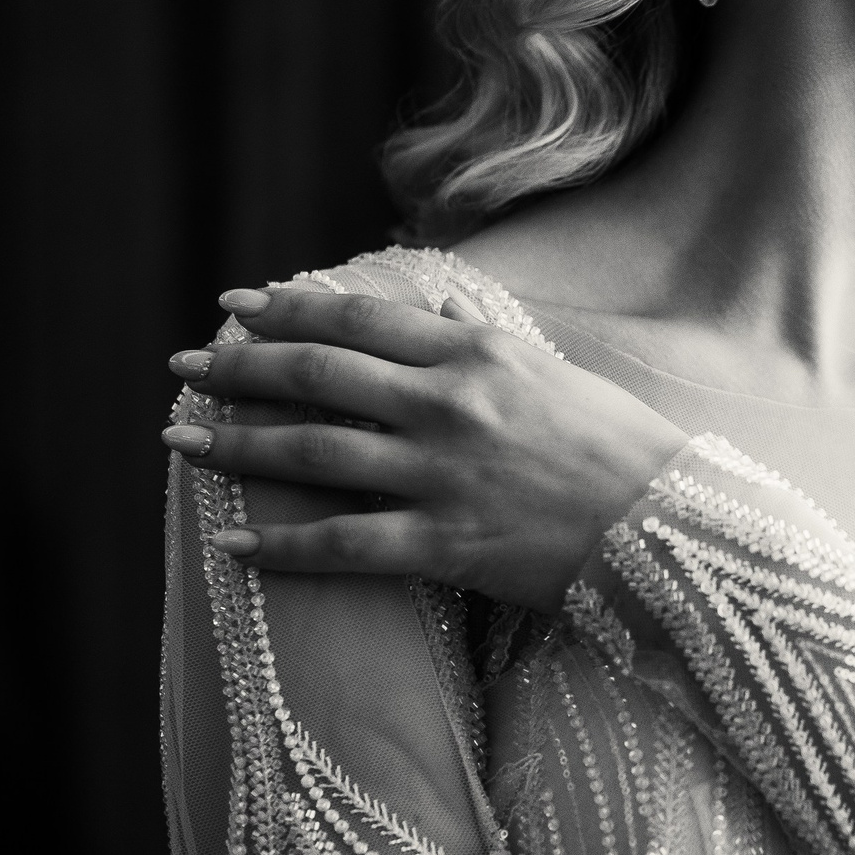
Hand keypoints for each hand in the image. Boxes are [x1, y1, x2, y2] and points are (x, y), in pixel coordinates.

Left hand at [161, 284, 685, 611]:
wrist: (671, 528)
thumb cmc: (620, 447)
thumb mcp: (554, 373)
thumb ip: (484, 342)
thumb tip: (440, 310)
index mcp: (474, 355)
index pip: (359, 319)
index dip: (288, 310)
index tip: (237, 308)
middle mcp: (448, 406)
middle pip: (317, 376)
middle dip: (240, 370)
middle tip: (186, 368)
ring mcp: (442, 476)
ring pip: (314, 454)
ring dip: (238, 447)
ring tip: (183, 444)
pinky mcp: (445, 544)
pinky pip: (345, 545)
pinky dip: (284, 546)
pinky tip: (235, 547)